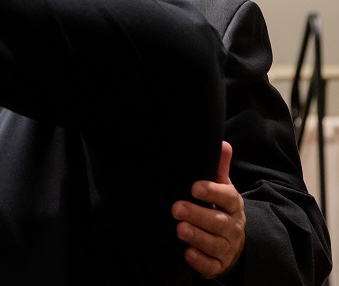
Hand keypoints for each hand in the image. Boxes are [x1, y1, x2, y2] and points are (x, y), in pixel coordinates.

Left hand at [172, 141, 245, 278]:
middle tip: (176, 208)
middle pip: (219, 223)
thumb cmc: (220, 209)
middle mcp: (232, 227)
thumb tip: (222, 143)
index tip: (194, 187)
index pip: (227, 197)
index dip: (212, 192)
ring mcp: (227, 248)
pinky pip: (211, 266)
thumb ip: (219, 169)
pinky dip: (200, 261)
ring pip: (215, 244)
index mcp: (232, 205)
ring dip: (197, 237)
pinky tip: (187, 253)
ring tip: (179, 229)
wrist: (232, 242)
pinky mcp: (219, 265)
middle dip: (198, 215)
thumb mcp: (222, 189)